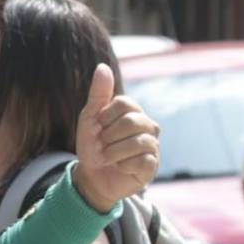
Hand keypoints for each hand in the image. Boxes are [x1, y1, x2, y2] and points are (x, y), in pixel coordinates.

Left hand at [73, 63, 159, 212]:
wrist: (92, 177)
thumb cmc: (93, 146)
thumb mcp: (90, 119)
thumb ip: (98, 94)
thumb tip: (103, 66)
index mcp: (134, 111)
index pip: (124, 104)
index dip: (104, 118)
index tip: (98, 128)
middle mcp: (149, 126)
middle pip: (131, 122)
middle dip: (108, 137)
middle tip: (102, 146)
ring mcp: (153, 146)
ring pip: (137, 143)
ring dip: (113, 153)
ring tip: (109, 158)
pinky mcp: (153, 166)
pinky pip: (141, 162)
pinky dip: (124, 166)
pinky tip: (121, 167)